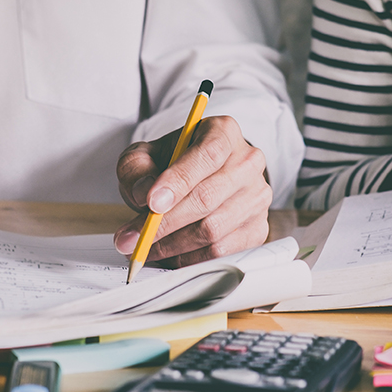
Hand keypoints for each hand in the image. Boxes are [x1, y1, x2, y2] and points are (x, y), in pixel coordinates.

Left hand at [113, 116, 270, 266]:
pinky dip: (190, 258)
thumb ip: (137, 168)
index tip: (151, 202)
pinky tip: (170, 253)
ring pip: (213, 229)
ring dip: (173, 244)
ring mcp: (257, 197)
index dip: (179, 181)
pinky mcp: (257, 228)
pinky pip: (222, 251)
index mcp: (223, 133)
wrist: (198, 179)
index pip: (208, 155)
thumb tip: (145, 193)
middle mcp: (248, 162)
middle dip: (165, 223)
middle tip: (134, 237)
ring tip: (145, 246)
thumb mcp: (145, 155)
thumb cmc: (172, 165)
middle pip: (208, 198)